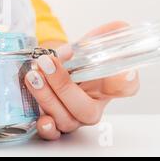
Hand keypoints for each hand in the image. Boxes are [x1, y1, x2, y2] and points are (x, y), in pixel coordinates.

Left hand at [26, 21, 139, 140]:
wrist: (54, 65)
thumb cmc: (77, 57)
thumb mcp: (92, 42)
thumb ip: (105, 35)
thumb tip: (118, 27)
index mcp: (109, 86)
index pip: (125, 87)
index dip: (125, 82)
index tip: (123, 73)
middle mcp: (93, 106)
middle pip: (86, 110)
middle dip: (64, 86)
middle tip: (47, 64)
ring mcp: (73, 117)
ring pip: (65, 119)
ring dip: (47, 97)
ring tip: (34, 76)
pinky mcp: (53, 122)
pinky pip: (53, 132)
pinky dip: (46, 127)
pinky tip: (40, 118)